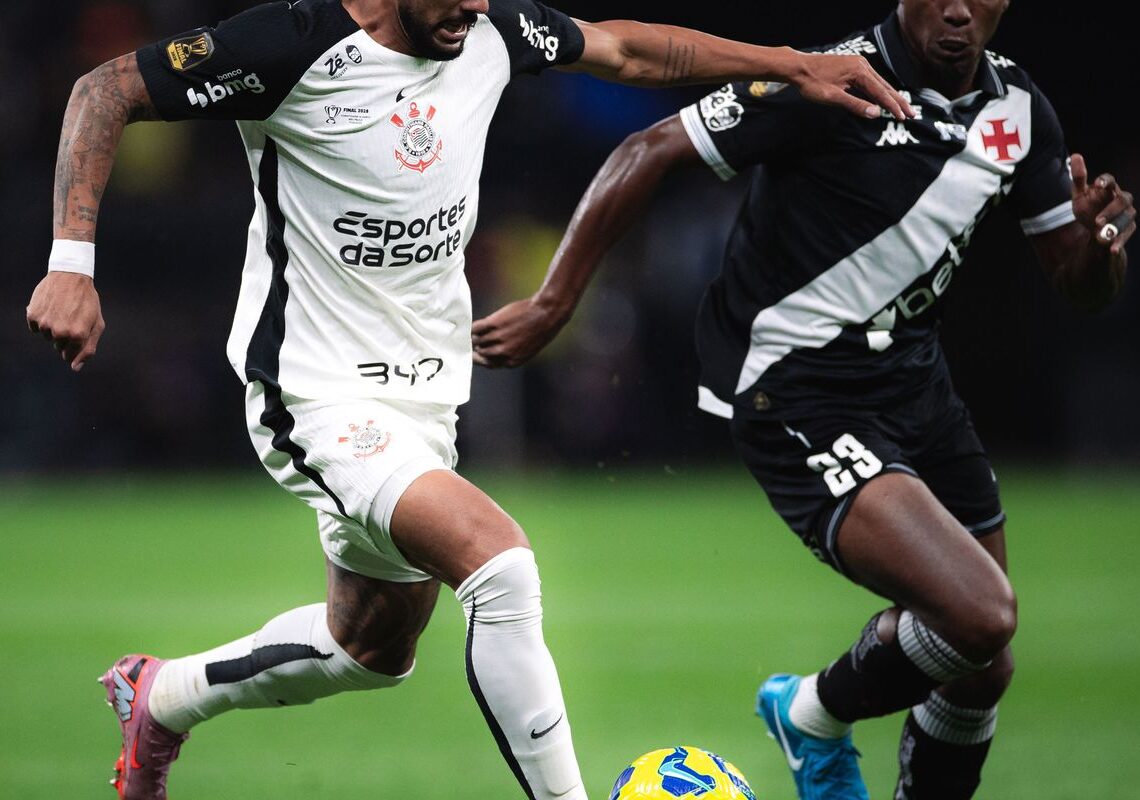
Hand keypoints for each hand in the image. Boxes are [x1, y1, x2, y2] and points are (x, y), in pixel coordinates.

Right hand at [26, 272, 104, 371]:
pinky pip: (34, 328)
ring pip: (46, 337)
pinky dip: (41, 320)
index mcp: (78, 336)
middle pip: (58, 347)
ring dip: (53, 328)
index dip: (73, 348)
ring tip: (62, 311)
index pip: (70, 357)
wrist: (70, 276)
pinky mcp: (33, 316)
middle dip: (65, 337)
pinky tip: (50, 308)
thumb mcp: (96, 324)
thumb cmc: (87, 301)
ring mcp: (45, 324)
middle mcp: (60, 332)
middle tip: (71, 318)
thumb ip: (88, 348)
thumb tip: (75, 368)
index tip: (76, 336)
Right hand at [472, 297, 567, 368]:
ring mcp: (497, 338)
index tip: (476, 353)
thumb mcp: (527, 349)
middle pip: (480, 352)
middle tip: (478, 338)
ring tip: (480, 330)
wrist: (547, 313)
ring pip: (477, 340)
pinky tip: (478, 324)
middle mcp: (503, 352)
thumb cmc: (540, 330)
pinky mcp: (493, 324)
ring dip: (476, 335)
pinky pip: (476, 328)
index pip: (488, 364)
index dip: (481, 358)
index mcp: (512, 362)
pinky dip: (474, 327)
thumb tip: (491, 351)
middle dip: (479, 346)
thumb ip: (510, 354)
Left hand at [791, 52, 914, 119]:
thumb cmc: (812, 83)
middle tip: (913, 114)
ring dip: (891, 97)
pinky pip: (871, 80)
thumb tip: (876, 113)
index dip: (893, 107)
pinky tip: (885, 97)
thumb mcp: (832, 97)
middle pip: (885, 87)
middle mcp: (862, 65)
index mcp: (859, 72)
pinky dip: (880, 90)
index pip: (881, 92)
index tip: (904, 117)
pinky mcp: (853, 67)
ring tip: (903, 108)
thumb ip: (855, 105)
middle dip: (899, 102)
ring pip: (879, 83)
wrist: (799, 67)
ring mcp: (858, 64)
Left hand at [1071, 152, 1134, 256]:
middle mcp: (1121, 199)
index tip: (1097, 183)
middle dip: (1110, 210)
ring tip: (1101, 236)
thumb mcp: (1079, 196)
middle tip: (1096, 221)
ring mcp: (1127, 214)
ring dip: (1115, 227)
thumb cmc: (1088, 208)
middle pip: (1123, 200)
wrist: (1095, 231)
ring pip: (1127, 218)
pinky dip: (1119, 242)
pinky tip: (1111, 249)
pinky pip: (1127, 234)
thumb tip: (1076, 155)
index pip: (1110, 180)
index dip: (1105, 180)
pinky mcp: (1129, 228)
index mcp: (1108, 189)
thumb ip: (1079, 178)